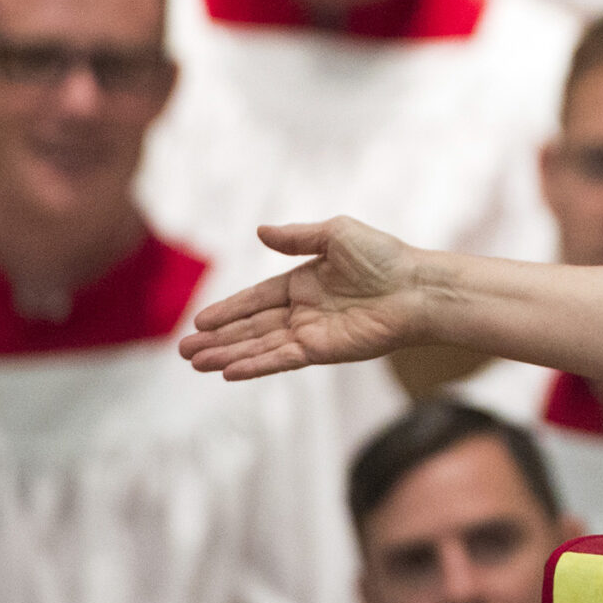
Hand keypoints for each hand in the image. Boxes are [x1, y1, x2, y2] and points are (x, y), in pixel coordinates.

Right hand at [180, 218, 432, 380]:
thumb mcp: (336, 234)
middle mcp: (304, 310)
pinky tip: (229, 372)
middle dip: (217, 339)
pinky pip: (282, 359)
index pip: (256, 299)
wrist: (417, 287)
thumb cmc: (384, 257)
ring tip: (196, 362)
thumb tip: (260, 231)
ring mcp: (312, 333)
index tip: (198, 320)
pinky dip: (255, 365)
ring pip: (260, 346)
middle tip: (184, 350)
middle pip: (251, 327)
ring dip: (228, 355)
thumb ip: (297, 238)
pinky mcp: (324, 351)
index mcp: (304, 282)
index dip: (227, 310)